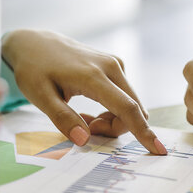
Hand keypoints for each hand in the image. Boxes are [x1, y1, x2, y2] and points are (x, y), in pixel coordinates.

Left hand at [1, 29, 166, 154]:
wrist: (34, 42)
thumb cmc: (33, 69)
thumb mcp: (39, 96)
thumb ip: (62, 118)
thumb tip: (84, 140)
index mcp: (93, 75)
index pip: (127, 108)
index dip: (143, 132)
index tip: (158, 150)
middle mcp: (111, 67)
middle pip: (132, 109)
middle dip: (115, 129)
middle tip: (86, 129)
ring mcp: (115, 64)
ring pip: (130, 104)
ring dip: (113, 120)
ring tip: (83, 118)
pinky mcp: (115, 66)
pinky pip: (124, 96)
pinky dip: (112, 110)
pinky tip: (89, 108)